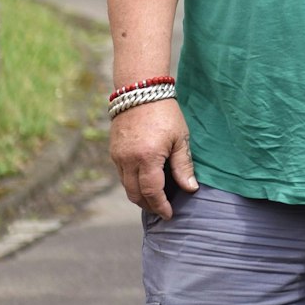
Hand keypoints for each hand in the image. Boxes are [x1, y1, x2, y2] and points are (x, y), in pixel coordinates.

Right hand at [110, 99, 197, 218]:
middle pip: (135, 194)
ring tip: (154, 198)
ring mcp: (118, 157)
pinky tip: (144, 181)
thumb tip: (190, 189)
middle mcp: (128, 161)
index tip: (169, 214)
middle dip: (149, 205)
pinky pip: (122, 175)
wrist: (140, 91)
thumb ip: (183, 165)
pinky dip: (132, 183)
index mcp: (147, 158)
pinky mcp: (113, 151)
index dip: (161, 206)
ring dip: (139, 195)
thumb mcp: (180, 138)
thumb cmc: (165, 113)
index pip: (152, 192)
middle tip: (162, 209)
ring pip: (126, 186)